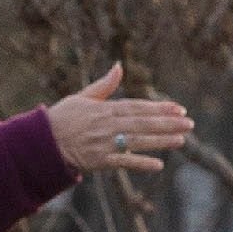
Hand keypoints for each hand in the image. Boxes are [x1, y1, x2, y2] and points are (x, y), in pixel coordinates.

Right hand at [45, 63, 194, 178]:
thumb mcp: (82, 97)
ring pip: (138, 141)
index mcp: (105, 109)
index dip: (159, 108)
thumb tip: (119, 66)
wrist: (43, 142)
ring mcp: (104, 144)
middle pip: (142, 123)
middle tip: (189, 123)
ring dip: (160, 141)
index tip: (179, 109)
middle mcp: (107, 126)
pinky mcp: (99, 161)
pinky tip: (158, 165)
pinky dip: (140, 163)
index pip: (138, 107)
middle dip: (167, 123)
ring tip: (182, 140)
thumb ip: (104, 85)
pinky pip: (123, 163)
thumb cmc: (62, 118)